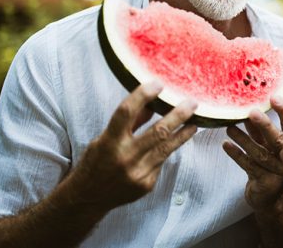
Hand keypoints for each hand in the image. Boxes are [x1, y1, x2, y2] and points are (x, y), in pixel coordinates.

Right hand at [65, 81, 197, 209]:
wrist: (88, 198)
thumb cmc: (96, 162)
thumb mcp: (104, 138)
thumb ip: (129, 122)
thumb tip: (152, 102)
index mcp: (109, 142)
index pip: (126, 112)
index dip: (143, 95)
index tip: (158, 83)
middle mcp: (124, 158)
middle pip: (158, 131)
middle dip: (179, 115)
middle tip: (192, 103)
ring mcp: (137, 173)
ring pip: (167, 148)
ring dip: (184, 132)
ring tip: (195, 121)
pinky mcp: (146, 184)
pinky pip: (161, 162)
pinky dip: (167, 150)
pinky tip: (175, 142)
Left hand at [223, 97, 282, 209]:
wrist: (274, 197)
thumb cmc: (274, 162)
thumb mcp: (277, 144)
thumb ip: (271, 128)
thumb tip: (260, 101)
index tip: (273, 98)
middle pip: (276, 138)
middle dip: (264, 125)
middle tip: (251, 112)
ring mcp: (277, 170)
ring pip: (259, 152)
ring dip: (243, 139)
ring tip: (229, 126)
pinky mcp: (265, 182)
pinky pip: (248, 166)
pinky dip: (236, 154)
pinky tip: (225, 144)